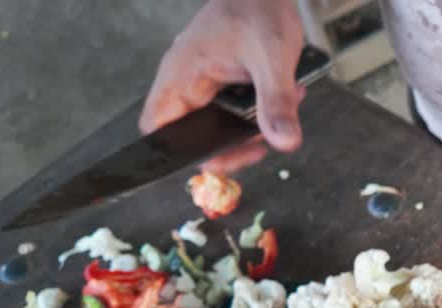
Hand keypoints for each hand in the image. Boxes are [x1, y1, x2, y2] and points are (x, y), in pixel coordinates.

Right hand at [140, 0, 305, 173]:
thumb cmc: (259, 8)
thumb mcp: (272, 57)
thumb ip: (276, 102)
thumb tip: (284, 141)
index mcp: (182, 74)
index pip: (156, 127)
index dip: (176, 152)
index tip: (216, 158)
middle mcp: (189, 82)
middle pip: (195, 136)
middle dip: (233, 144)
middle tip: (261, 142)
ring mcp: (208, 83)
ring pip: (222, 127)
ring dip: (255, 126)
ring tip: (283, 104)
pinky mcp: (227, 83)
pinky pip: (239, 112)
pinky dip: (263, 111)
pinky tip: (285, 95)